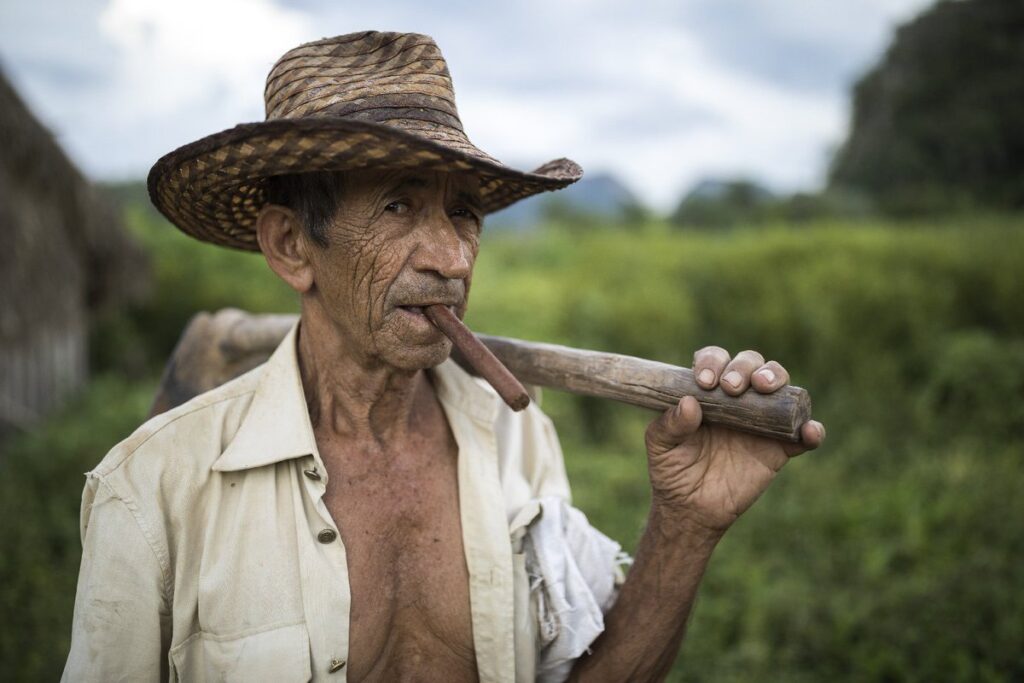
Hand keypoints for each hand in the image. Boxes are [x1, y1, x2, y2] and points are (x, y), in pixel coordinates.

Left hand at [644, 346, 825, 536]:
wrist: (691, 509)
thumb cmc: (672, 471)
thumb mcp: (659, 447)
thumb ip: (669, 424)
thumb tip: (688, 402)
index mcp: (707, 391)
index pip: (715, 360)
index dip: (713, 362)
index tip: (704, 382)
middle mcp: (737, 399)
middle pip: (751, 364)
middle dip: (744, 366)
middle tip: (732, 387)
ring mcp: (761, 421)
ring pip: (780, 387)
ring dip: (777, 378)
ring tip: (766, 388)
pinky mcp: (779, 448)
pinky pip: (803, 435)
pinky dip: (812, 430)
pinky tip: (810, 431)